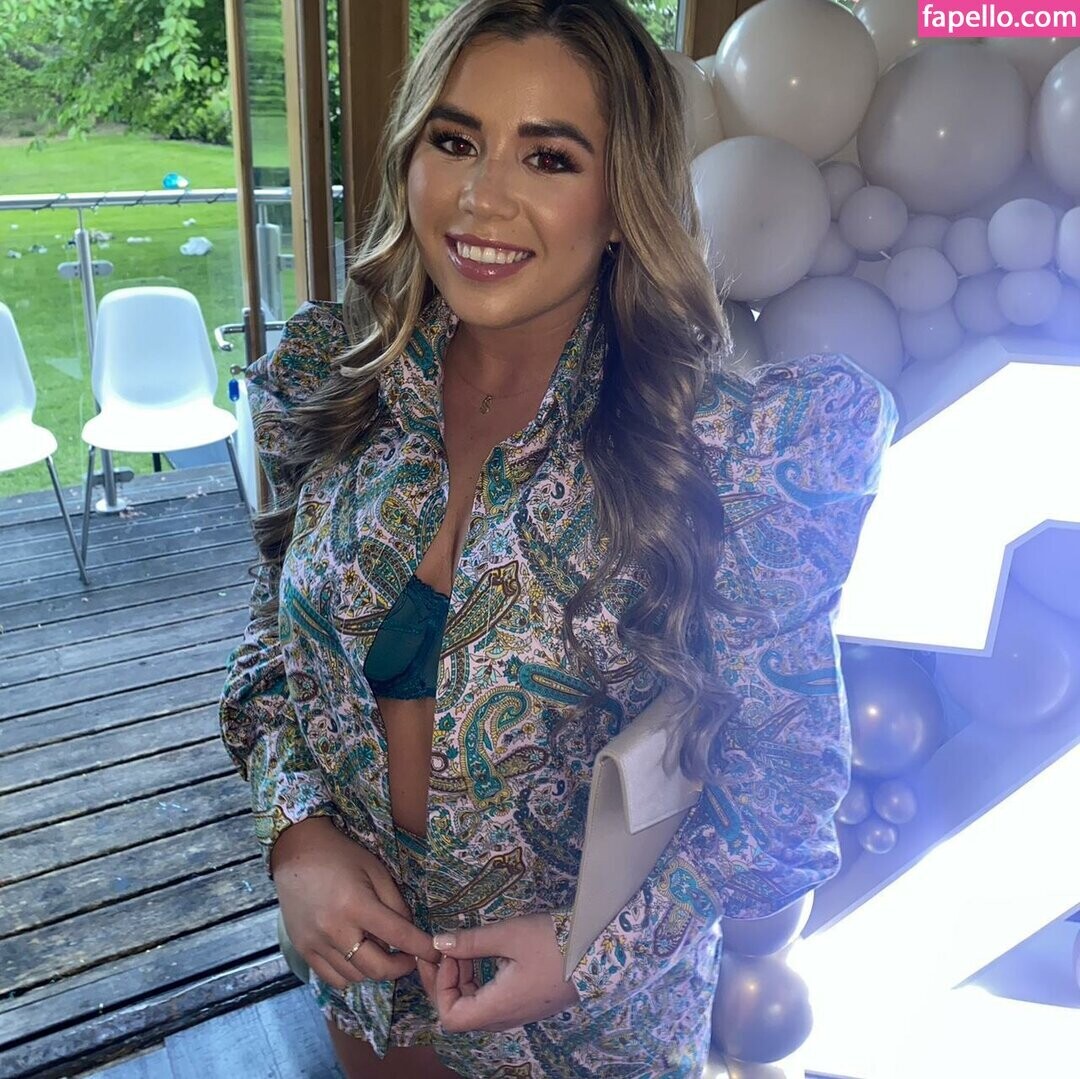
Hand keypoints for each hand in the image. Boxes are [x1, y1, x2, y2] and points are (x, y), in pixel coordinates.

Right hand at [271, 816, 441, 990]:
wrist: (296, 852)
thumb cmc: (341, 856)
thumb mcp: (376, 870)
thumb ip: (395, 903)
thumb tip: (409, 933)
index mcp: (357, 905)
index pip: (398, 936)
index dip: (422, 948)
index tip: (437, 953)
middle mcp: (335, 930)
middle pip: (377, 968)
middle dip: (401, 967)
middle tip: (410, 958)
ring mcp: (316, 944)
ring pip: (356, 977)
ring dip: (375, 970)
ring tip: (382, 953)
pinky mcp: (302, 951)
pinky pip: (333, 978)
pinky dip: (351, 974)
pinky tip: (357, 956)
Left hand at [414, 913, 579, 1031]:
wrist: (599, 951)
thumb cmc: (553, 943)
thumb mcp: (509, 935)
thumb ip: (471, 941)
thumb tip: (438, 943)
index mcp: (498, 1007)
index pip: (450, 1017)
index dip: (439, 987)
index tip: (445, 954)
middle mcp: (505, 1017)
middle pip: (460, 1013)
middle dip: (445, 981)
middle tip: (444, 948)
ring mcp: (517, 1012)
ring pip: (475, 1006)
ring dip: (462, 979)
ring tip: (464, 947)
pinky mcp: (526, 1002)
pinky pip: (491, 999)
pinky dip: (478, 979)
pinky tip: (483, 955)